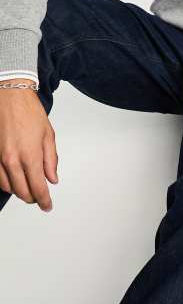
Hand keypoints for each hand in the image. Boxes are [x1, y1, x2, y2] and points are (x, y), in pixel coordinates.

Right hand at [0, 81, 58, 211]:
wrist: (9, 97)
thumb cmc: (29, 111)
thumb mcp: (48, 134)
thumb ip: (51, 159)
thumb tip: (52, 178)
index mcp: (30, 155)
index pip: (38, 188)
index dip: (44, 201)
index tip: (47, 206)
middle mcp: (12, 160)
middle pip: (22, 192)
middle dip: (33, 198)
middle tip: (40, 197)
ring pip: (9, 188)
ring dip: (20, 191)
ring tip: (29, 188)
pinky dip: (8, 183)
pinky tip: (15, 180)